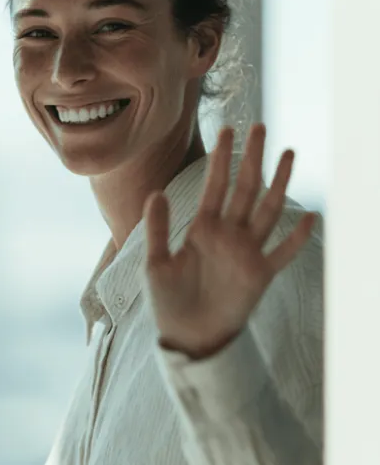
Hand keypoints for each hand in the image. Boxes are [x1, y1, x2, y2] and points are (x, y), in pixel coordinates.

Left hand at [143, 124, 317, 359]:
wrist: (187, 337)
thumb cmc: (168, 301)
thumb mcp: (156, 263)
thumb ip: (158, 229)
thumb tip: (155, 193)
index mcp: (203, 228)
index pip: (215, 184)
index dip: (222, 158)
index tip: (227, 129)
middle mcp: (228, 234)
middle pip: (244, 188)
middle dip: (252, 158)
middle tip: (259, 127)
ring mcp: (246, 252)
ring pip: (267, 210)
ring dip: (278, 183)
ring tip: (288, 154)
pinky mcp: (260, 275)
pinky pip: (283, 253)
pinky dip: (296, 237)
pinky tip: (308, 217)